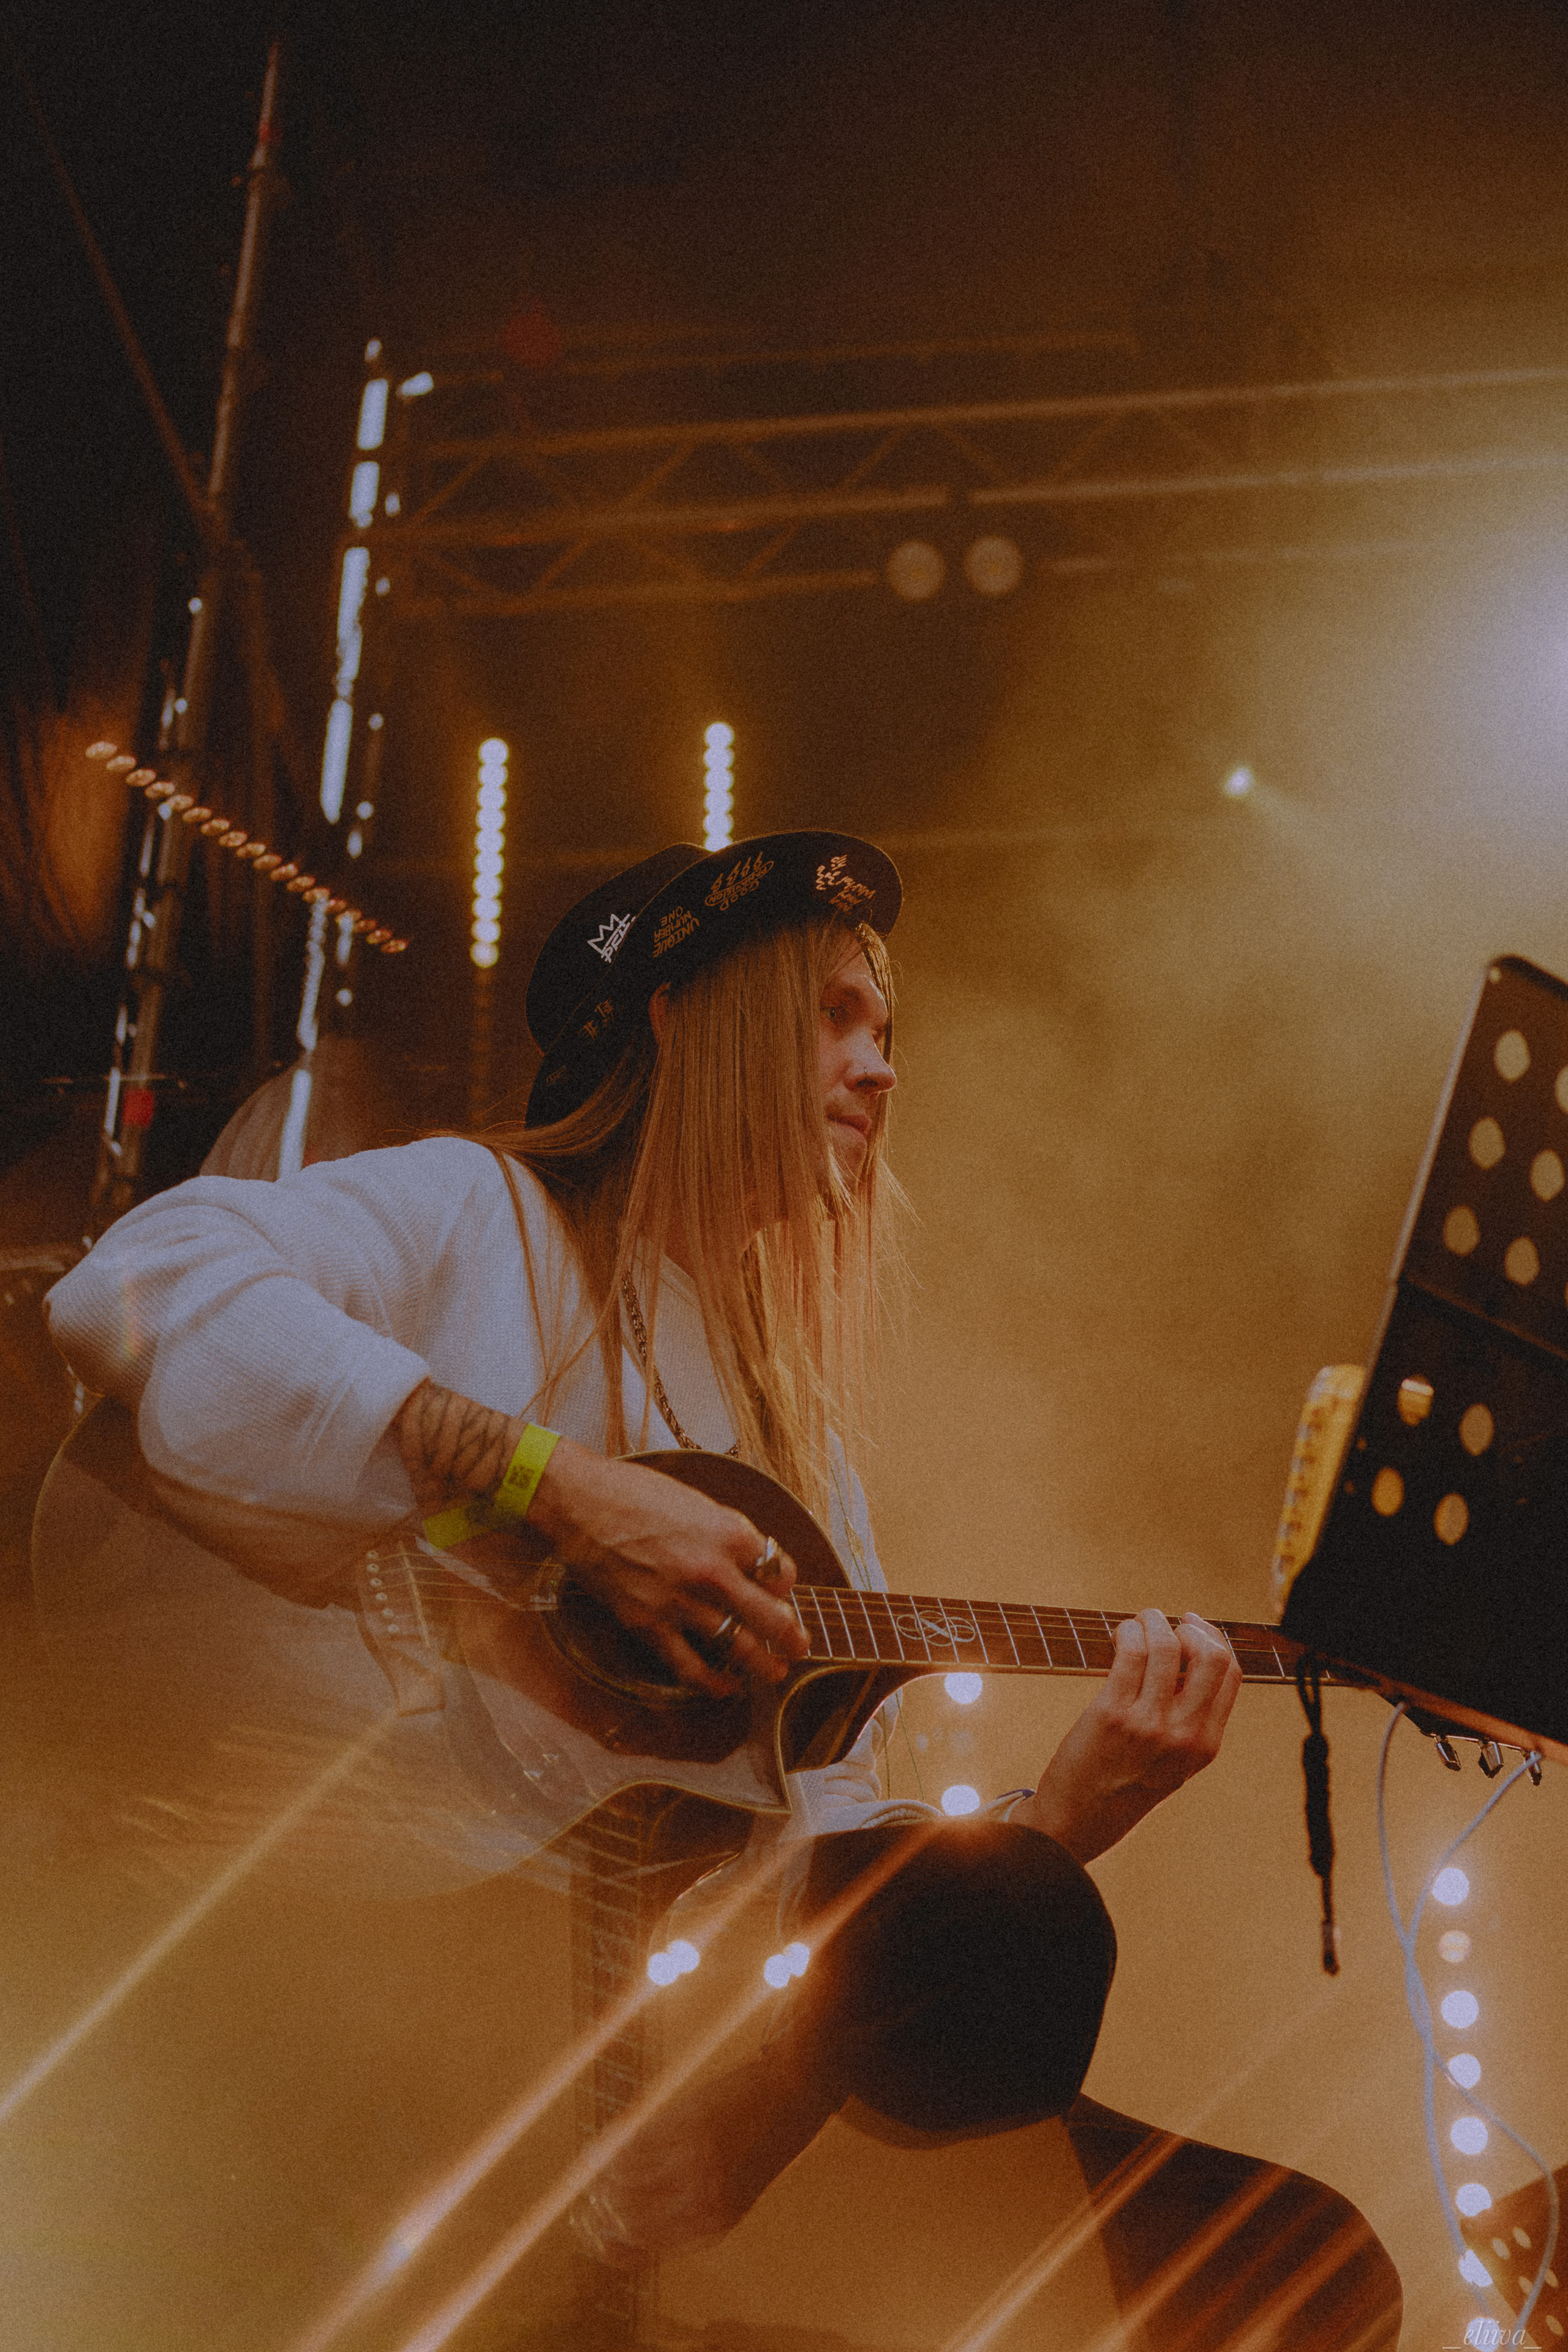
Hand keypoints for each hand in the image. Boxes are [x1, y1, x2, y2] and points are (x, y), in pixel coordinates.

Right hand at [392, 1380, 806, 1697]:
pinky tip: (727, 1688)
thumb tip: (755, 1563)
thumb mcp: (698, 1502)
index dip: (785, 1584)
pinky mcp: (648, 1624)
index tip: (781, 1590)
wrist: (580, 1502)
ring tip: (774, 1672)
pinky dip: (713, 1683)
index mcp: (730, 1533)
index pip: (780, 1571)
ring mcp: (681, 1601)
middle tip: (800, 1647)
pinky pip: (691, 1666)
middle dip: (791, 1638)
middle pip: (771, 1617)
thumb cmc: (636, 1494)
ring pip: (738, 1647)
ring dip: (762, 1666)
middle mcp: (713, 1570)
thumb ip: (729, 1534)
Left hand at [1014, 1610, 1240, 1863]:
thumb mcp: (1173, 1763)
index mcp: (1206, 1746)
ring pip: (1168, 1647)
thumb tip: (1189, 1656)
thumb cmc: (1122, 1785)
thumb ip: (1189, 1720)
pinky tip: (1120, 1635)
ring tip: (1139, 1623)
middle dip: (1191, 1626)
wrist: (1078, 1820)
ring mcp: (1150, 1724)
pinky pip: (1131, 1653)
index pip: (1231, 1674)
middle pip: (1212, 1656)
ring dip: (1152, 1621)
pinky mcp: (1112, 1714)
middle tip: (1168, 1622)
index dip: (1213, 1639)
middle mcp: (1184, 1735)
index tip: (1193, 1628)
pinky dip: (1128, 1632)